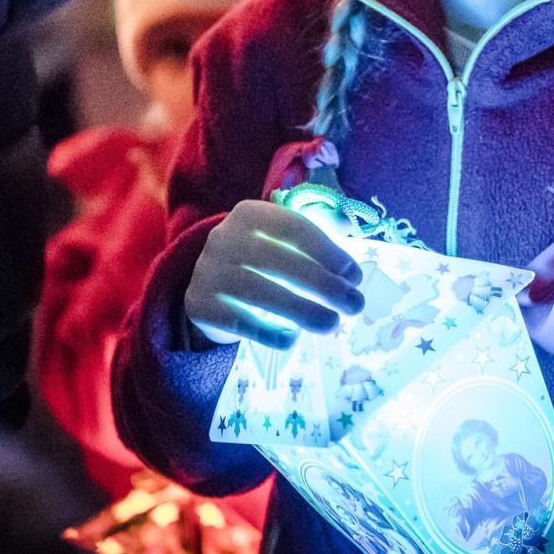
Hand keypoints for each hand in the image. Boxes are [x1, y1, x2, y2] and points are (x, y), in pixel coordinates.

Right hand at [185, 200, 363, 348]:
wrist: (209, 288)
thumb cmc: (260, 261)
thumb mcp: (283, 240)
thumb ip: (317, 233)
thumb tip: (348, 227)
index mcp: (249, 214)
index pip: (294, 228)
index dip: (329, 253)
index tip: (355, 277)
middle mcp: (223, 237)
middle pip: (279, 261)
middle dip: (323, 285)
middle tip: (353, 305)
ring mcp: (208, 271)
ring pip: (259, 291)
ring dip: (302, 310)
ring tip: (332, 324)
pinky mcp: (198, 304)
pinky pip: (239, 321)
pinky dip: (268, 332)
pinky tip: (292, 340)